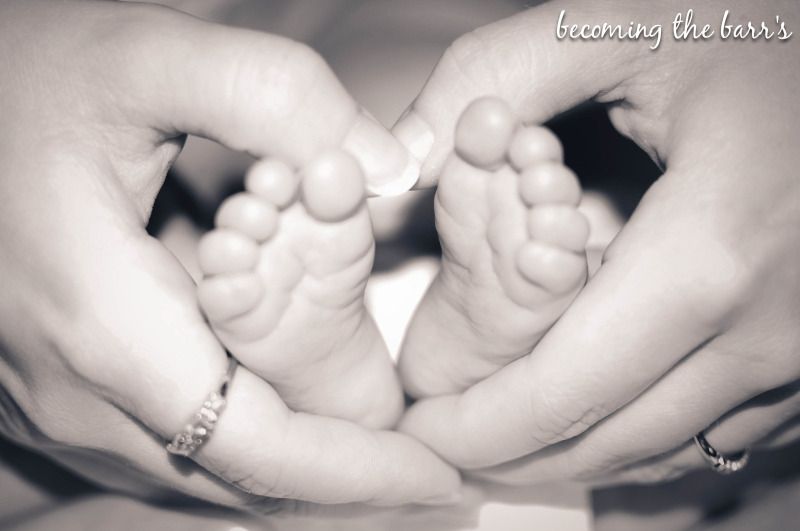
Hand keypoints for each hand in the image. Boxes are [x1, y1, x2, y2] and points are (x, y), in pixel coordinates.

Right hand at [0, 0, 457, 506]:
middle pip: (241, 478)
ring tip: (377, 441)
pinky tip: (292, 412)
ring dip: (297, 463)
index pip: (264, 451)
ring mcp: (58, 402)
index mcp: (109, 330)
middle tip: (425, 457)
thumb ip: (274, 97)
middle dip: (343, 475)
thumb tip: (384, 167)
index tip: (441, 475)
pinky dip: (245, 444)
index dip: (361, 474)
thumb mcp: (145, 59)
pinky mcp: (58, 388)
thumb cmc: (21, 79)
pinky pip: (169, 446)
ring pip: (204, 473)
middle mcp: (78, 392)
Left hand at [395, 0, 799, 483]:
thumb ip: (498, 76)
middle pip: (611, 440)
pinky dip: (639, 432)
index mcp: (710, 253)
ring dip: (572, 452)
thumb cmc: (757, 29)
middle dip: (512, 453)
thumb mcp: (621, 25)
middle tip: (444, 440)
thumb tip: (404, 155)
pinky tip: (592, 410)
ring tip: (501, 433)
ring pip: (666, 448)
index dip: (477, 428)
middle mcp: (770, 325)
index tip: (418, 430)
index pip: (564, 392)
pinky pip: (718, 429)